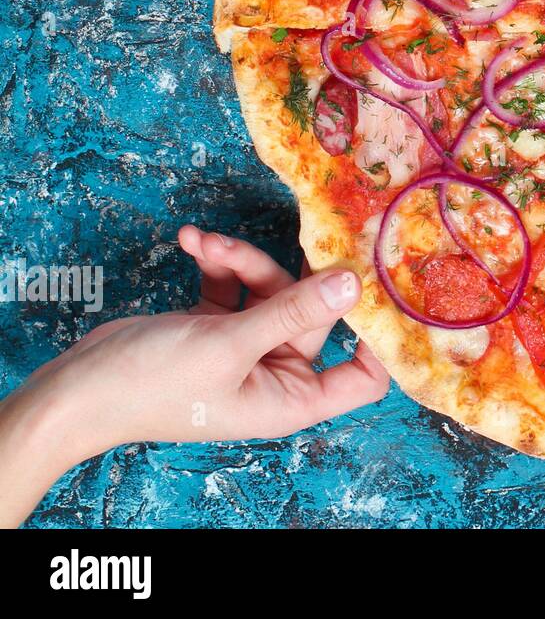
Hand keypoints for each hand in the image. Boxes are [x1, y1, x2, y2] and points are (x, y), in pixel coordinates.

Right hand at [0, 227, 387, 525]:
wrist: (76, 389)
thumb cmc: (152, 385)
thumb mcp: (230, 344)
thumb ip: (294, 310)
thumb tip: (352, 283)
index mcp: (293, 399)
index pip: (363, 376)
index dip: (378, 337)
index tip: (382, 285)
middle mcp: (277, 375)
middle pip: (313, 313)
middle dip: (288, 273)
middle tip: (294, 230)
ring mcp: (247, 349)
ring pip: (270, 290)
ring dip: (242, 261)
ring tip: (208, 243)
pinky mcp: (217, 327)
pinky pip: (234, 287)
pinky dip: (218, 264)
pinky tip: (193, 241)